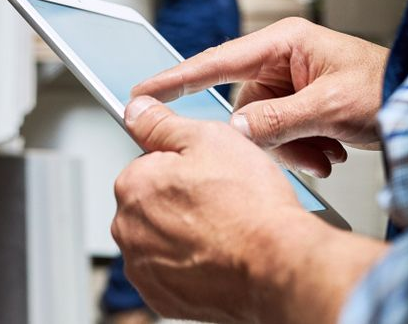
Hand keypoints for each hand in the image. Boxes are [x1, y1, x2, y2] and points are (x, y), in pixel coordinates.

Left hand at [112, 95, 303, 323]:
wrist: (278, 265)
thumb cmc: (249, 204)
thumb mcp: (208, 138)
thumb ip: (162, 123)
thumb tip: (137, 110)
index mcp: (133, 184)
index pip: (148, 161)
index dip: (183, 162)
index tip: (207, 171)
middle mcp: (128, 229)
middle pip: (152, 199)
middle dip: (180, 196)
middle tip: (220, 197)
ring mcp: (144, 268)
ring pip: (162, 235)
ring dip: (185, 229)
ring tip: (223, 225)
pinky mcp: (163, 298)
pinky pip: (171, 269)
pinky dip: (190, 261)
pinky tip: (218, 252)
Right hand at [132, 18, 388, 176]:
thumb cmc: (382, 86)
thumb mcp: (330, 106)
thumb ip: (277, 121)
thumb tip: (235, 134)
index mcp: (283, 42)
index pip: (217, 60)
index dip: (177, 77)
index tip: (144, 91)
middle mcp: (282, 59)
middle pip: (244, 104)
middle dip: (267, 135)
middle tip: (300, 148)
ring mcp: (290, 82)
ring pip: (262, 125)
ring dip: (290, 147)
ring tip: (324, 153)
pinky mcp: (298, 103)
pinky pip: (280, 131)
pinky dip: (300, 149)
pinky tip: (327, 151)